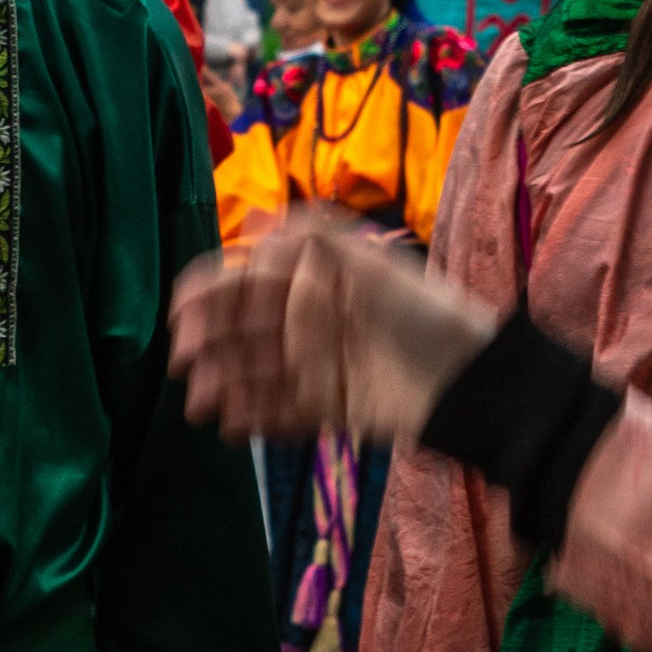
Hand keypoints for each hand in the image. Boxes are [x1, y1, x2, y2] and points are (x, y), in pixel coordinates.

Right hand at [170, 213, 496, 445]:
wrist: (469, 380)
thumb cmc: (424, 312)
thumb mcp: (371, 264)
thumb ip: (312, 239)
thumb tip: (252, 224)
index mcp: (314, 280)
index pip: (248, 281)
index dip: (211, 293)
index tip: (181, 311)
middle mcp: (307, 321)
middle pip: (241, 330)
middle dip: (208, 343)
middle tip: (184, 360)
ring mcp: (314, 365)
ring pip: (252, 374)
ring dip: (221, 384)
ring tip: (199, 403)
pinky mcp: (326, 407)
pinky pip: (278, 412)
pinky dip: (251, 418)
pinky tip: (228, 426)